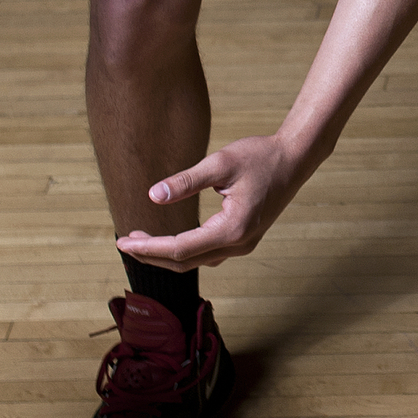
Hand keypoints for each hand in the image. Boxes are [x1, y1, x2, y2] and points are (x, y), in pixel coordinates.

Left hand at [117, 134, 309, 270]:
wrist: (296, 159)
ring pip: (196, 261)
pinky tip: (169, 239)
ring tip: (140, 241)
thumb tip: (152, 196)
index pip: (180, 248)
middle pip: (185, 262)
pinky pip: (207, 254)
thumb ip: (186, 182)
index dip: (148, 248)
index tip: (121, 242)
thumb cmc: (260, 156)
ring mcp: (243, 245)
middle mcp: (238, 244)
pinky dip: (184, 250)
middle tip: (124, 242)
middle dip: (152, 255)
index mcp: (232, 229)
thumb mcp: (220, 163)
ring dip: (166, 254)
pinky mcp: (244, 239)